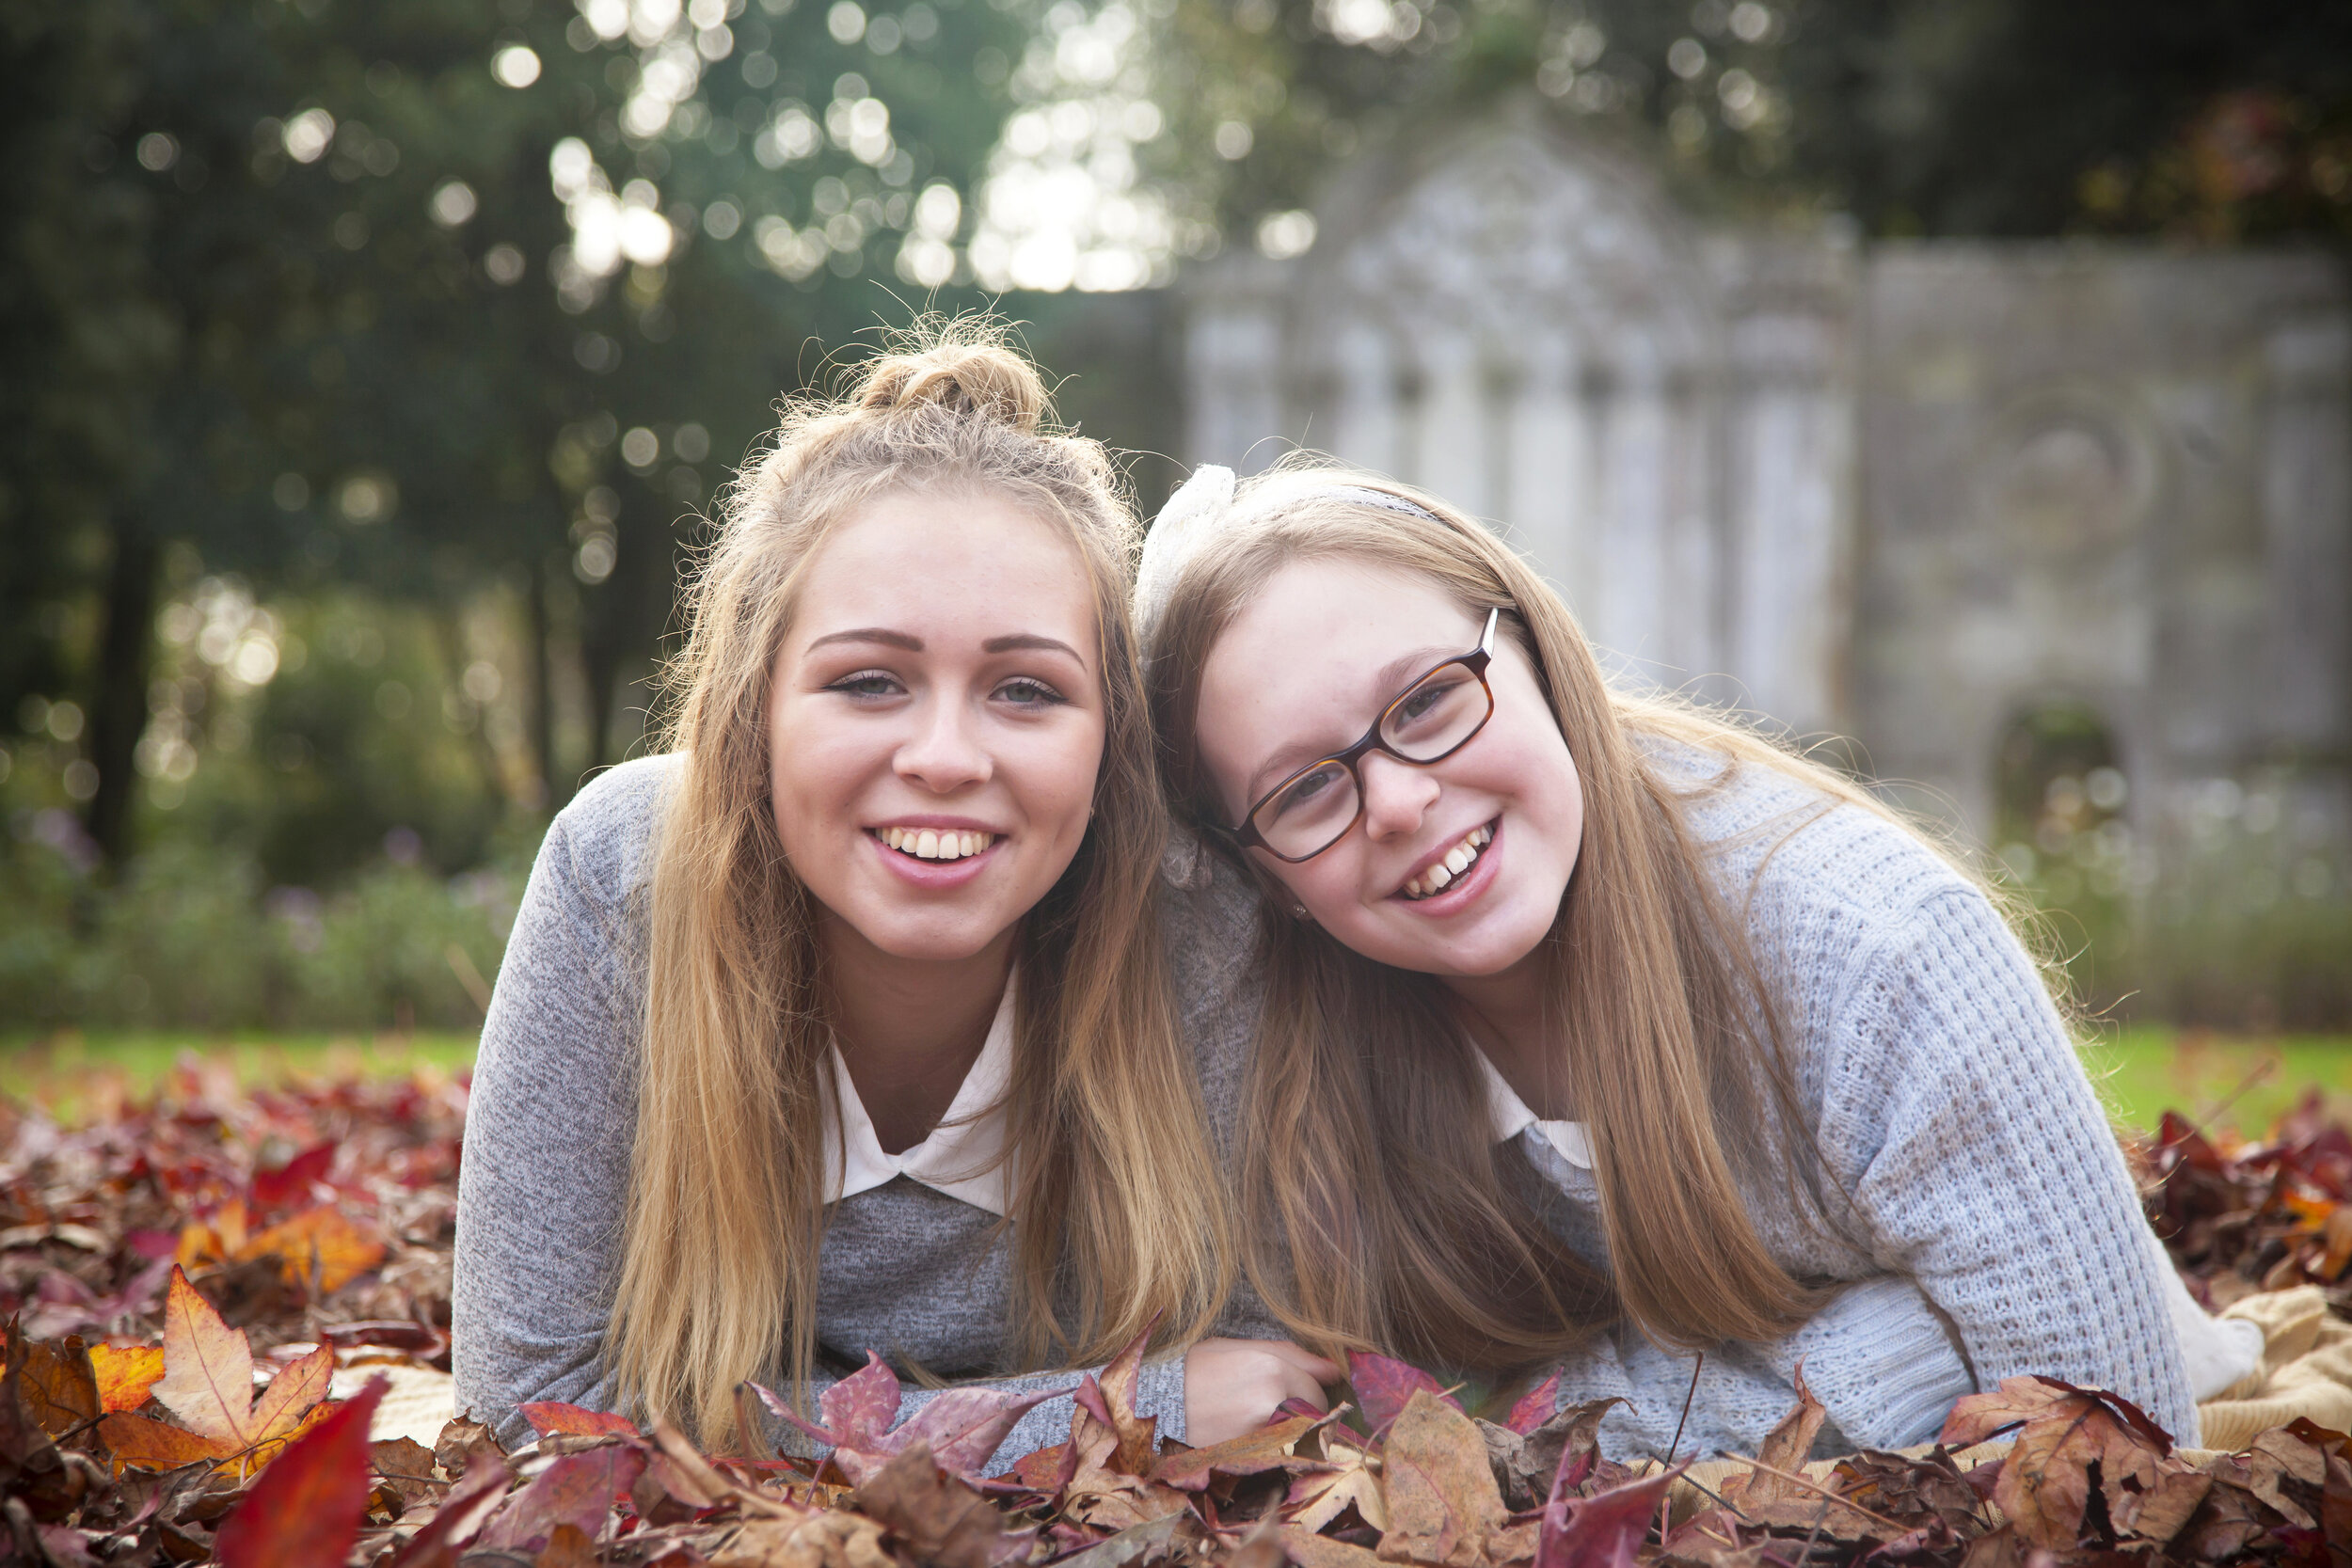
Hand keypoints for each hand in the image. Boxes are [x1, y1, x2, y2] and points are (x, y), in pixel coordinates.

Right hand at [1183, 1337, 1341, 1446]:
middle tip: (1271, 1404)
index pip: (1317, 1387)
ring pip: (1298, 1433)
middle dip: (1302, 1409)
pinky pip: (1278, 1451)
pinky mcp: (1250, 1457)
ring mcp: (1263, 1432)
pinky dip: (1271, 1445)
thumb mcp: (1237, 1347)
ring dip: (1288, 1428)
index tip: (1294, 1389)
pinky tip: (1248, 1434)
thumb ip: (1289, 1354)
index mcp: (1272, 1368)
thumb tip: (1332, 1369)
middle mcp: (1273, 1400)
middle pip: (1313, 1413)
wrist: (1156, 1405)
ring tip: (1255, 1418)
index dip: (1308, 1388)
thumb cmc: (1195, 1370)